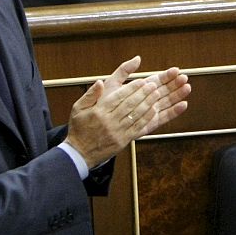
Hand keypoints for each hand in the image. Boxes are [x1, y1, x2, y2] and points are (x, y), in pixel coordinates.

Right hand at [65, 56, 190, 167]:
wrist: (80, 153)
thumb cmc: (80, 129)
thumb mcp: (78, 108)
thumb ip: (90, 94)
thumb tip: (100, 82)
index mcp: (99, 111)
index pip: (118, 97)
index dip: (132, 88)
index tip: (142, 81)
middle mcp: (109, 121)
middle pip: (130, 104)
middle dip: (144, 93)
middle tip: (154, 85)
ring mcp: (117, 132)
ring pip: (136, 115)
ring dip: (149, 104)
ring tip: (157, 94)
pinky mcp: (123, 141)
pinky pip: (138, 128)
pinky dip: (148, 118)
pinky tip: (154, 110)